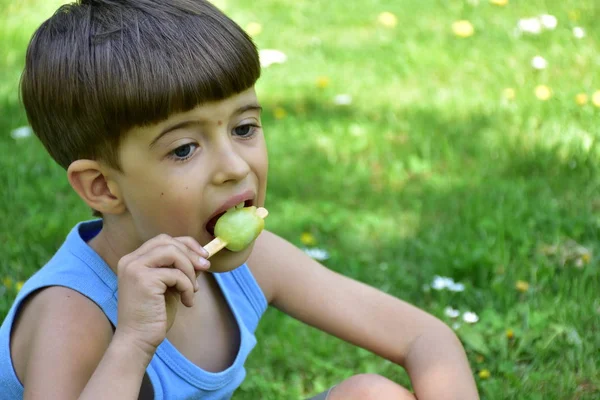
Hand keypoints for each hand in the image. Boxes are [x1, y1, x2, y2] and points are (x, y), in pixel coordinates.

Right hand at [113, 234, 209, 358]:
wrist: (138, 341)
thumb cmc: (154, 316)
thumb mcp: (169, 286)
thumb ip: (179, 269)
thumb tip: (201, 257)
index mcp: (134, 260)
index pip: (162, 240)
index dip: (185, 244)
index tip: (203, 256)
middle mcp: (130, 261)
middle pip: (167, 242)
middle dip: (191, 253)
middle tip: (206, 268)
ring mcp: (134, 269)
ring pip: (172, 253)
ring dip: (190, 270)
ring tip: (194, 289)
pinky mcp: (143, 280)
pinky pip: (176, 274)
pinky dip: (187, 287)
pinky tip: (187, 302)